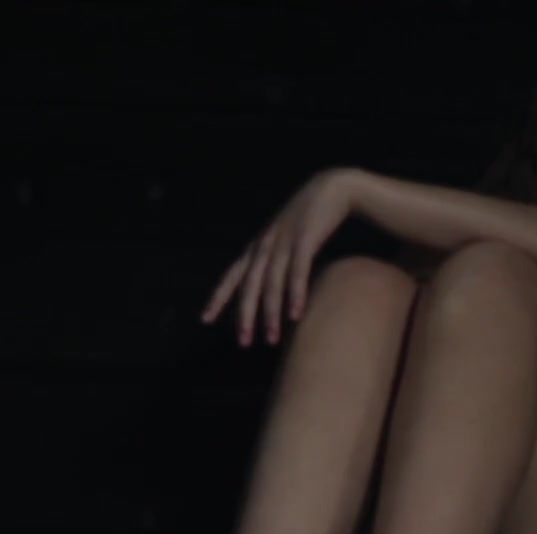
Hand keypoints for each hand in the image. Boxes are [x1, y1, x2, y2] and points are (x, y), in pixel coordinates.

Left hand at [203, 168, 362, 346]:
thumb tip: (266, 291)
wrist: (332, 188)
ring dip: (270, 313)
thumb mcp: (283, 240)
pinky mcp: (306, 238)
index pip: (231, 276)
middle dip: (244, 316)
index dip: (218, 298)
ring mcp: (284, 241)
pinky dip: (295, 293)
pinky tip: (295, 314)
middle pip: (249, 285)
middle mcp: (265, 245)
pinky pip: (298, 270)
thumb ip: (273, 263)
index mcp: (257, 247)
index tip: (204, 320)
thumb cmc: (307, 221)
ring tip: (271, 339)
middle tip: (243, 342)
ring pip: (271, 282)